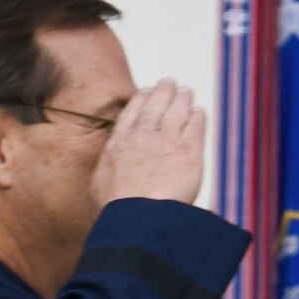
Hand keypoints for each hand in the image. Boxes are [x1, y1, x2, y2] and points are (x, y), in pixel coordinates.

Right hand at [91, 80, 206, 206]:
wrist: (139, 216)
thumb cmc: (116, 208)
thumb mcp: (98, 183)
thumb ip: (106, 168)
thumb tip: (106, 166)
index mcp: (120, 141)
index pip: (133, 112)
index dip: (143, 99)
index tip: (148, 91)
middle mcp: (143, 135)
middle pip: (156, 105)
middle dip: (164, 92)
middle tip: (170, 82)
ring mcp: (167, 141)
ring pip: (177, 111)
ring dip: (183, 98)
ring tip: (187, 91)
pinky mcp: (189, 153)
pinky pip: (195, 128)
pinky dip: (197, 118)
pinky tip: (200, 112)